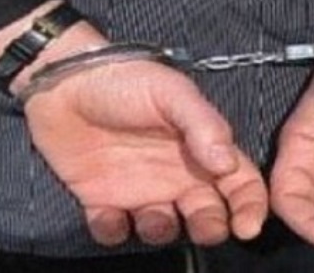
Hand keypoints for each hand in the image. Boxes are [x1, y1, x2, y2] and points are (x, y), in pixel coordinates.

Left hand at [24, 60, 268, 246]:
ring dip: (163, 232)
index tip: (247, 226)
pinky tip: (108, 213)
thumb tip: (228, 164)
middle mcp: (177, 174)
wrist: (62, 82)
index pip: (240, 182)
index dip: (251, 206)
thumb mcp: (172, 92)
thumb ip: (204, 124)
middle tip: (204, 227)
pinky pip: (114, 230)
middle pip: (209, 213)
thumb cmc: (125, 80)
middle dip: (212, 227)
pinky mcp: (102, 200)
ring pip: (164, 229)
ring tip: (153, 217)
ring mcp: (140, 189)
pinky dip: (114, 231)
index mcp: (202, 148)